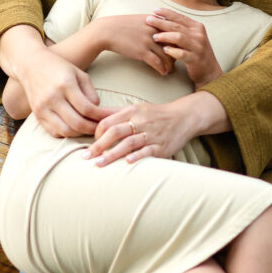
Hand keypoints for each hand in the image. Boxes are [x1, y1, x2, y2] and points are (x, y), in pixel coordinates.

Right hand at [16, 45, 110, 137]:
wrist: (31, 65)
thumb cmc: (60, 68)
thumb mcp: (80, 74)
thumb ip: (91, 93)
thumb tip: (97, 112)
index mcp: (65, 85)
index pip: (86, 108)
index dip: (100, 116)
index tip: (109, 118)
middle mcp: (52, 98)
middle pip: (77, 123)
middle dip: (92, 129)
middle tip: (102, 129)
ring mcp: (42, 108)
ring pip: (65, 131)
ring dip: (80, 134)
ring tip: (89, 129)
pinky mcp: (37, 115)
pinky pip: (54, 132)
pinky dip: (67, 134)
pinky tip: (75, 129)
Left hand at [85, 90, 229, 165]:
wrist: (184, 117)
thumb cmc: (156, 114)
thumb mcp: (136, 108)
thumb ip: (115, 113)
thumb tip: (92, 116)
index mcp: (132, 111)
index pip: (108, 121)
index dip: (97, 133)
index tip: (92, 144)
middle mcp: (141, 121)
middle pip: (115, 132)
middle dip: (99, 145)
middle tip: (86, 157)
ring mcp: (152, 134)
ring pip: (129, 143)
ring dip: (112, 155)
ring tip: (99, 164)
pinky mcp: (162, 146)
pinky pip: (148, 151)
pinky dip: (137, 156)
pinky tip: (127, 163)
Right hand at [94, 14, 174, 75]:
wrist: (107, 31)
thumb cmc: (122, 25)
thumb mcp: (140, 19)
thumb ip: (153, 23)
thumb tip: (162, 28)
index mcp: (155, 21)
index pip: (173, 31)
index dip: (178, 41)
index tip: (179, 48)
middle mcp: (154, 30)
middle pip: (173, 43)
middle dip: (177, 53)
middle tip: (178, 61)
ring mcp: (148, 41)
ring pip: (167, 55)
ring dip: (170, 64)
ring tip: (170, 69)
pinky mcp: (142, 51)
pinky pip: (157, 62)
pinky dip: (162, 69)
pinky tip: (162, 73)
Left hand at [145, 10, 222, 86]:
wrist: (209, 70)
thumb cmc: (196, 52)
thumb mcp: (192, 37)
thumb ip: (181, 29)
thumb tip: (162, 20)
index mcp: (197, 27)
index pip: (180, 17)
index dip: (167, 13)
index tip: (155, 10)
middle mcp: (199, 35)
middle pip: (177, 26)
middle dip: (161, 22)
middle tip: (149, 20)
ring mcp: (198, 47)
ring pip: (179, 37)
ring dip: (165, 36)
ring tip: (154, 37)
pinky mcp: (195, 59)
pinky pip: (182, 54)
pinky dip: (172, 51)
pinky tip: (165, 50)